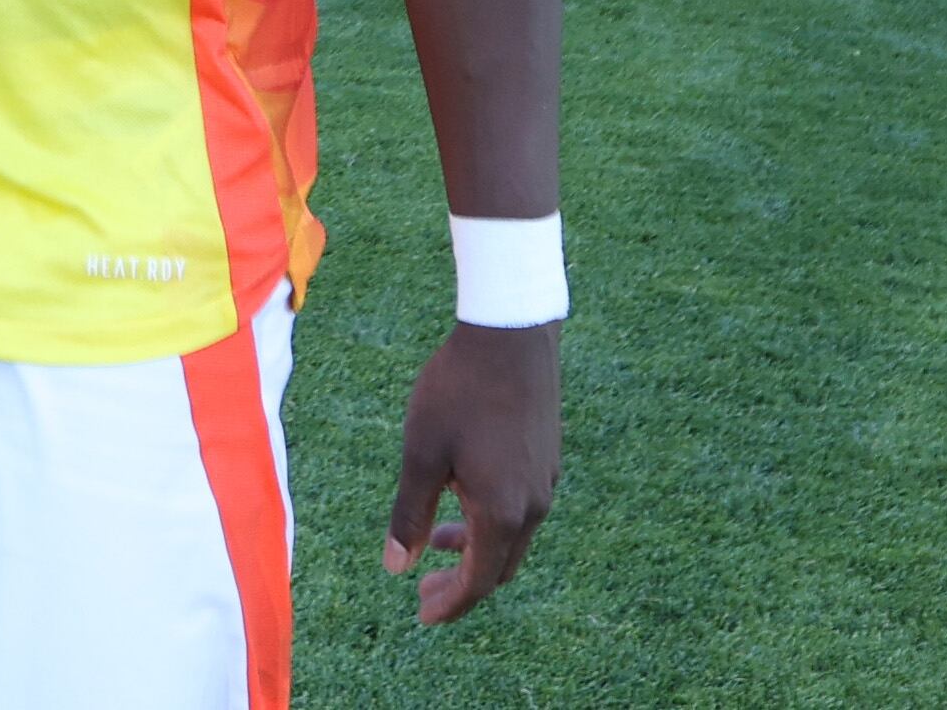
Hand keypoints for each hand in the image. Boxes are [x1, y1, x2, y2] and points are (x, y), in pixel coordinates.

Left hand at [384, 321, 559, 622]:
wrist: (511, 333)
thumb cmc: (458, 390)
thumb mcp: (421, 453)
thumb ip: (410, 514)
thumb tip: (397, 567)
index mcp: (501, 512)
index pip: (478, 582)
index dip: (450, 604)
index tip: (423, 614)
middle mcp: (533, 505)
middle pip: (500, 567)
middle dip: (462, 583)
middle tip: (423, 585)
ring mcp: (547, 481)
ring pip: (513, 537)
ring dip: (476, 548)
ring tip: (438, 537)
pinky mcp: (549, 458)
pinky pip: (522, 510)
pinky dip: (492, 520)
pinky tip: (464, 494)